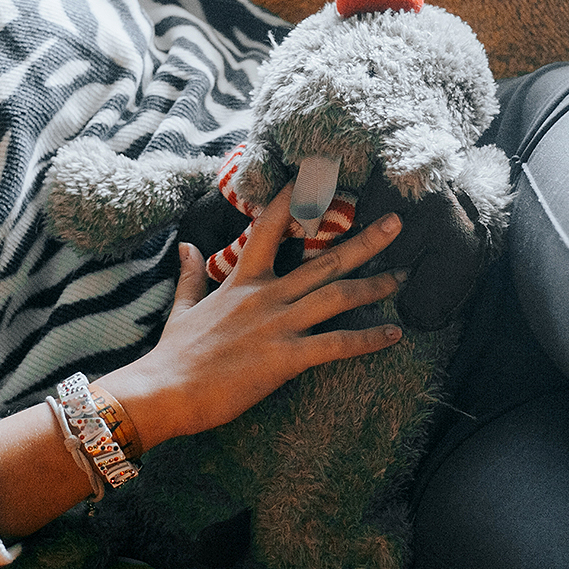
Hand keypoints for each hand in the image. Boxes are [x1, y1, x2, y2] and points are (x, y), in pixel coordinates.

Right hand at [103, 183, 406, 444]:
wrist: (164, 391)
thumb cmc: (173, 354)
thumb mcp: (182, 307)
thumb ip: (189, 275)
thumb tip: (186, 247)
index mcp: (243, 281)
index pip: (271, 226)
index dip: (294, 199)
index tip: (318, 177)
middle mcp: (266, 296)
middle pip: (325, 260)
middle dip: (365, 241)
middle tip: (397, 223)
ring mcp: (278, 325)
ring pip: (337, 296)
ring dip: (375, 285)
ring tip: (404, 276)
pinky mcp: (285, 358)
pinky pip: (336, 345)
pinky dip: (368, 340)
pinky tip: (395, 335)